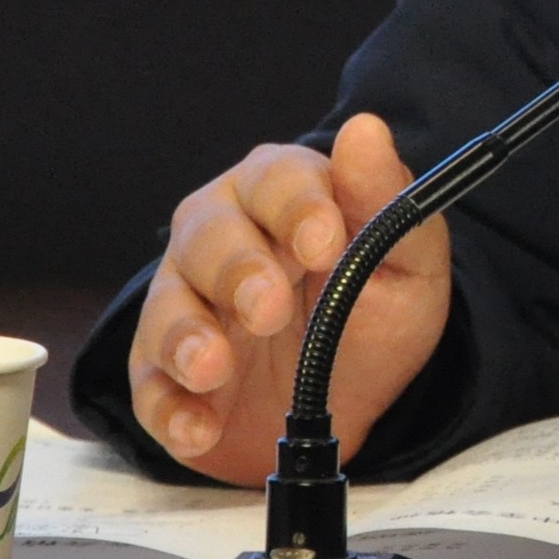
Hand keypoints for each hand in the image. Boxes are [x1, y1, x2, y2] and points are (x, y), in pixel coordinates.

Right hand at [128, 112, 451, 484]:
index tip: (325, 246)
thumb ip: (389, 204)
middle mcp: (222, 232)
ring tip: (214, 369)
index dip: (299, 209)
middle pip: (209, 233)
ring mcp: (183, 301)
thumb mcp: (409, 266)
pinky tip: (197, 429)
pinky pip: (149, 385)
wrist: (349, 402)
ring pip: (166, 303)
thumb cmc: (376, 312)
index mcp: (284, 192)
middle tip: (270, 312)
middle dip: (238, 271)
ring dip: (186, 335)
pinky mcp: (161, 370)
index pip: (278, 179)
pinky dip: (168, 408)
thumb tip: (366, 129)